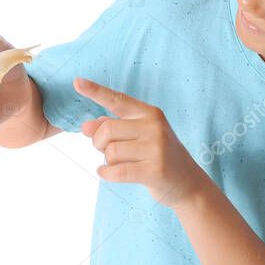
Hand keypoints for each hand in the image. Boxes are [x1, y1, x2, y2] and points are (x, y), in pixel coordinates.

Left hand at [75, 77, 205, 208]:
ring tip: (117, 164)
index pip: (117, 100)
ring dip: (106, 160)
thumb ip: (113, 127)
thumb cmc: (157, 156)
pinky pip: (116, 171)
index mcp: (150, 113)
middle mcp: (154, 127)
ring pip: (110, 152)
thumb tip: (85, 127)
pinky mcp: (154, 171)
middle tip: (104, 151)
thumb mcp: (139, 136)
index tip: (77, 82)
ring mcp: (156, 149)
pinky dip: (106, 174)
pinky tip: (107, 173)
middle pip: (107, 129)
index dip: (96, 91)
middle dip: (98, 142)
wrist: (188, 182)